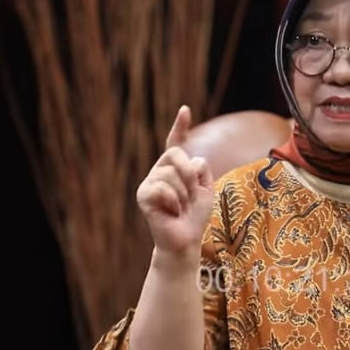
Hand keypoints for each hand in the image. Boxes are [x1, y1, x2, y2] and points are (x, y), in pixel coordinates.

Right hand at [136, 105, 214, 261]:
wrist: (186, 240)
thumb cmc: (195, 216)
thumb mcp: (206, 188)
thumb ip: (201, 168)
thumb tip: (191, 160)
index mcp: (175, 168)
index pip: (176, 143)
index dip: (180, 126)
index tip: (185, 110)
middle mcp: (160, 171)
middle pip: (177, 155)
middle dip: (190, 176)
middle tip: (190, 197)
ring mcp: (149, 182)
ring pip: (172, 174)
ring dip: (184, 194)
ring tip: (180, 208)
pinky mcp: (143, 195)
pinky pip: (163, 188)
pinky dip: (173, 201)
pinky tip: (171, 212)